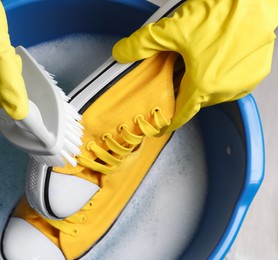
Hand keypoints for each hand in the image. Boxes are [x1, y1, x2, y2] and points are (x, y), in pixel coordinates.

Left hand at [113, 0, 276, 132]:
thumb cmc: (222, 12)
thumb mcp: (172, 30)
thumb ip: (142, 44)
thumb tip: (122, 52)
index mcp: (204, 85)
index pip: (183, 113)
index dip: (170, 121)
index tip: (163, 126)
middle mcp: (226, 89)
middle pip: (196, 97)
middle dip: (184, 86)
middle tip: (178, 69)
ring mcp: (245, 81)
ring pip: (215, 90)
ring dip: (203, 80)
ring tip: (198, 58)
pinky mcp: (258, 71)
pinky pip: (233, 81)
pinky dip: (222, 73)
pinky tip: (215, 56)